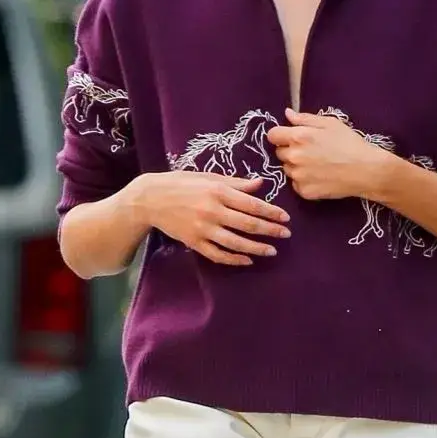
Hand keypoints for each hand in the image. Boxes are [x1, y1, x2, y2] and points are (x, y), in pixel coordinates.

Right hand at [140, 172, 289, 267]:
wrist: (151, 199)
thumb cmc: (182, 183)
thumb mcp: (209, 177)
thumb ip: (236, 183)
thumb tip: (261, 183)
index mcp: (218, 191)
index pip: (251, 204)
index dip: (271, 212)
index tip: (285, 218)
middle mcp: (212, 211)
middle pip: (247, 224)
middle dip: (269, 230)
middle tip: (285, 234)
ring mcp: (203, 229)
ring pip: (235, 242)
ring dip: (256, 248)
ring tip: (271, 250)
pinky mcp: (194, 242)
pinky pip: (218, 254)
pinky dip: (234, 259)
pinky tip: (247, 260)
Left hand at [267, 110, 391, 201]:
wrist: (366, 171)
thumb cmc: (350, 143)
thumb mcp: (330, 123)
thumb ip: (305, 119)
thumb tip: (287, 114)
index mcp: (298, 137)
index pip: (272, 135)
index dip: (281, 135)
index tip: (290, 137)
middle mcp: (294, 157)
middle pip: (280, 153)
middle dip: (290, 150)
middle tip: (311, 151)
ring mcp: (298, 176)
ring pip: (288, 169)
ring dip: (297, 166)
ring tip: (318, 164)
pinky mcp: (304, 192)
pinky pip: (296, 184)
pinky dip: (304, 181)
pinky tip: (320, 176)